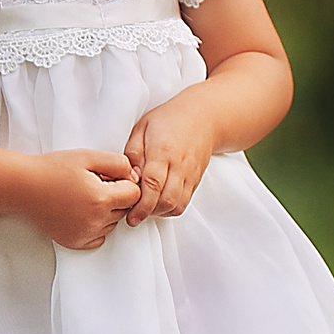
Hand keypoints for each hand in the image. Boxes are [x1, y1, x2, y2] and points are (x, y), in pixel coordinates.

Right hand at [21, 149, 138, 248]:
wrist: (23, 186)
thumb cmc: (54, 168)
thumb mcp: (88, 156)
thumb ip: (119, 163)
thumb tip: (135, 177)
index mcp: (101, 199)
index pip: (135, 194)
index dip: (124, 182)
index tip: (106, 176)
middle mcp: (96, 221)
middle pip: (125, 209)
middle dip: (116, 196)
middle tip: (92, 184)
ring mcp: (85, 235)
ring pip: (113, 223)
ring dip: (106, 211)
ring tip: (83, 197)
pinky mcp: (75, 243)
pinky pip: (100, 237)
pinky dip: (96, 226)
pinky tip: (80, 211)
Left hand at [122, 97, 215, 224]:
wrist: (203, 117)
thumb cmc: (169, 120)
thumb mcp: (142, 128)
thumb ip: (133, 153)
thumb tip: (130, 177)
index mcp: (163, 151)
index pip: (153, 184)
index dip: (141, 204)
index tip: (129, 215)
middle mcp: (180, 165)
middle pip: (166, 200)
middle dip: (148, 213)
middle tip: (133, 215)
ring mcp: (190, 175)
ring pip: (177, 205)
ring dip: (159, 213)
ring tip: (145, 209)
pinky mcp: (195, 181)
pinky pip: (184, 203)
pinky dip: (170, 209)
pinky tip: (158, 204)